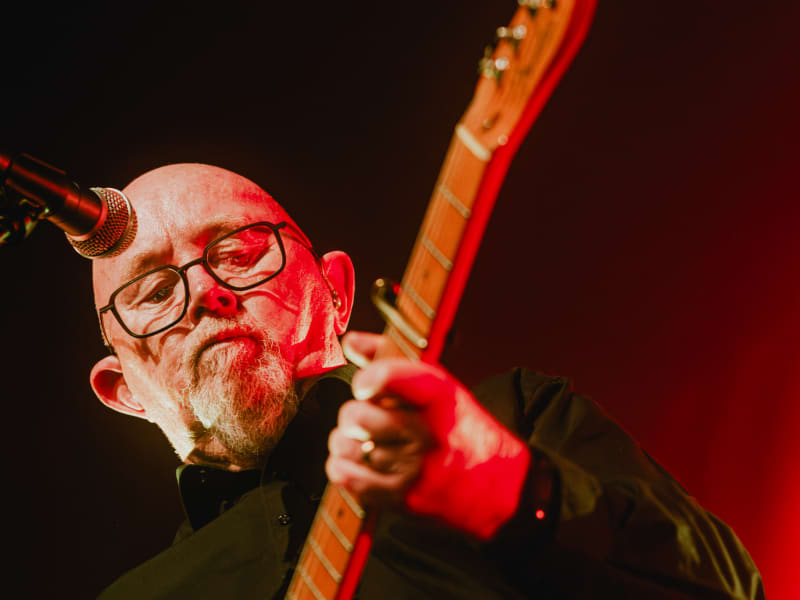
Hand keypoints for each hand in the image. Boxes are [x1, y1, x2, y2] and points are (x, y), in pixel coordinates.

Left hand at [325, 331, 530, 539]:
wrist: (505, 490)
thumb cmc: (466, 433)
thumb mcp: (444, 390)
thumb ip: (393, 363)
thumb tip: (351, 341)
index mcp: (441, 398)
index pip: (390, 377)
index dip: (367, 379)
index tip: (364, 386)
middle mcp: (428, 433)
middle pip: (359, 415)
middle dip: (354, 414)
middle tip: (366, 417)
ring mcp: (414, 469)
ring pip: (348, 446)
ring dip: (346, 442)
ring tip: (362, 441)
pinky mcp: (403, 499)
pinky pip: (347, 477)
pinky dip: (342, 466)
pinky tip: (357, 461)